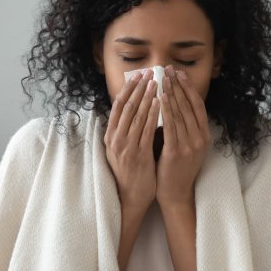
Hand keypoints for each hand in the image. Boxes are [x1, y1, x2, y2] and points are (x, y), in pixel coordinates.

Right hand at [104, 68, 159, 210]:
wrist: (130, 198)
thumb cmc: (130, 173)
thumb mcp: (122, 149)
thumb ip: (126, 131)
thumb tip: (135, 110)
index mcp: (110, 136)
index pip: (118, 106)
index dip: (128, 89)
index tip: (137, 75)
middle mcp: (115, 139)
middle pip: (126, 107)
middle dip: (138, 88)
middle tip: (149, 72)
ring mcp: (125, 147)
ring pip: (136, 115)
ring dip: (146, 96)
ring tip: (156, 82)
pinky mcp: (137, 155)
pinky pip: (146, 130)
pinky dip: (153, 114)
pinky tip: (160, 103)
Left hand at [156, 65, 211, 207]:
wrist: (175, 192)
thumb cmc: (176, 167)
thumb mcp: (186, 144)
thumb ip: (182, 126)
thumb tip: (172, 100)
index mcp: (204, 135)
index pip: (197, 105)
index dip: (188, 87)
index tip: (179, 73)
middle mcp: (200, 138)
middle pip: (189, 105)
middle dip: (178, 86)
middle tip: (168, 69)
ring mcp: (190, 145)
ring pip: (180, 113)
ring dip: (171, 93)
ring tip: (162, 79)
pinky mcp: (177, 152)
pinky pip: (171, 126)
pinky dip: (166, 110)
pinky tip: (159, 98)